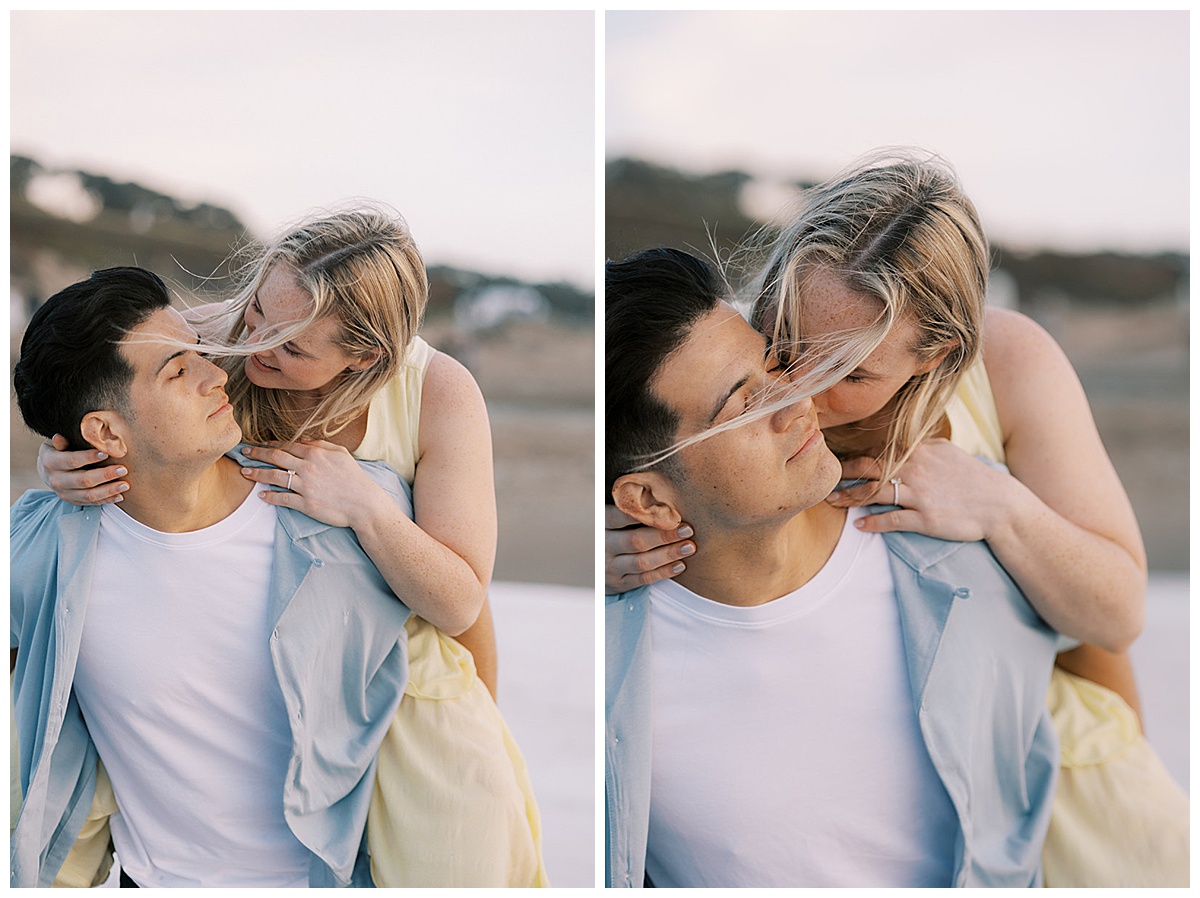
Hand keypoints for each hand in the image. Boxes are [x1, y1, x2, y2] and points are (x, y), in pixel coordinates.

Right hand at [37, 434, 128, 505]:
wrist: (49, 469)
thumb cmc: (60, 449)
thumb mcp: (58, 442)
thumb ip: (64, 441)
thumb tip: (59, 436)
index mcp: (50, 462)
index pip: (72, 460)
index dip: (89, 457)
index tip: (107, 454)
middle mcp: (55, 480)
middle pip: (83, 480)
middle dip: (105, 475)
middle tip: (123, 469)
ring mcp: (64, 493)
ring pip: (89, 495)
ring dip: (109, 490)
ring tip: (125, 485)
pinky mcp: (73, 501)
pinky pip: (92, 503)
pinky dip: (107, 500)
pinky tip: (120, 496)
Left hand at [240, 440, 386, 528]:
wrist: (364, 503)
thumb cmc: (355, 478)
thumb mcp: (341, 454)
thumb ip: (321, 445)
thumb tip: (305, 440)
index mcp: (316, 453)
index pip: (287, 445)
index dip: (271, 444)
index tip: (259, 444)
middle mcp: (308, 467)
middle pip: (276, 457)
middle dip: (257, 454)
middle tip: (244, 453)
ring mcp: (306, 486)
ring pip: (275, 476)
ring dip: (257, 473)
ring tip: (245, 472)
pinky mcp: (306, 503)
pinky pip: (283, 498)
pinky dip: (270, 496)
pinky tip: (261, 495)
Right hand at [605, 504, 694, 593]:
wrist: (593, 567)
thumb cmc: (611, 534)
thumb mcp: (611, 520)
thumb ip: (629, 511)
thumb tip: (661, 498)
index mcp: (601, 525)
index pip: (619, 517)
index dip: (643, 515)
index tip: (669, 511)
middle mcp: (604, 546)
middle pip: (635, 541)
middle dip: (664, 535)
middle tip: (687, 529)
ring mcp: (610, 567)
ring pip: (642, 562)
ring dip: (668, 554)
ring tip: (689, 547)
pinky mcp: (619, 583)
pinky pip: (644, 578)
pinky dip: (664, 572)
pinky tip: (680, 565)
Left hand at [826, 439, 1013, 541]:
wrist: (1000, 504)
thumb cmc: (973, 478)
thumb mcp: (948, 452)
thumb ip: (922, 445)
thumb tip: (906, 442)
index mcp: (918, 452)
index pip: (877, 450)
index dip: (853, 456)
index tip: (834, 461)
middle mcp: (915, 469)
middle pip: (868, 468)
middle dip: (843, 474)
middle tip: (824, 481)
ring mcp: (920, 494)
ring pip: (874, 493)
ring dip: (849, 498)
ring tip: (833, 503)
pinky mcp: (925, 518)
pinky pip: (892, 520)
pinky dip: (873, 523)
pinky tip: (860, 526)